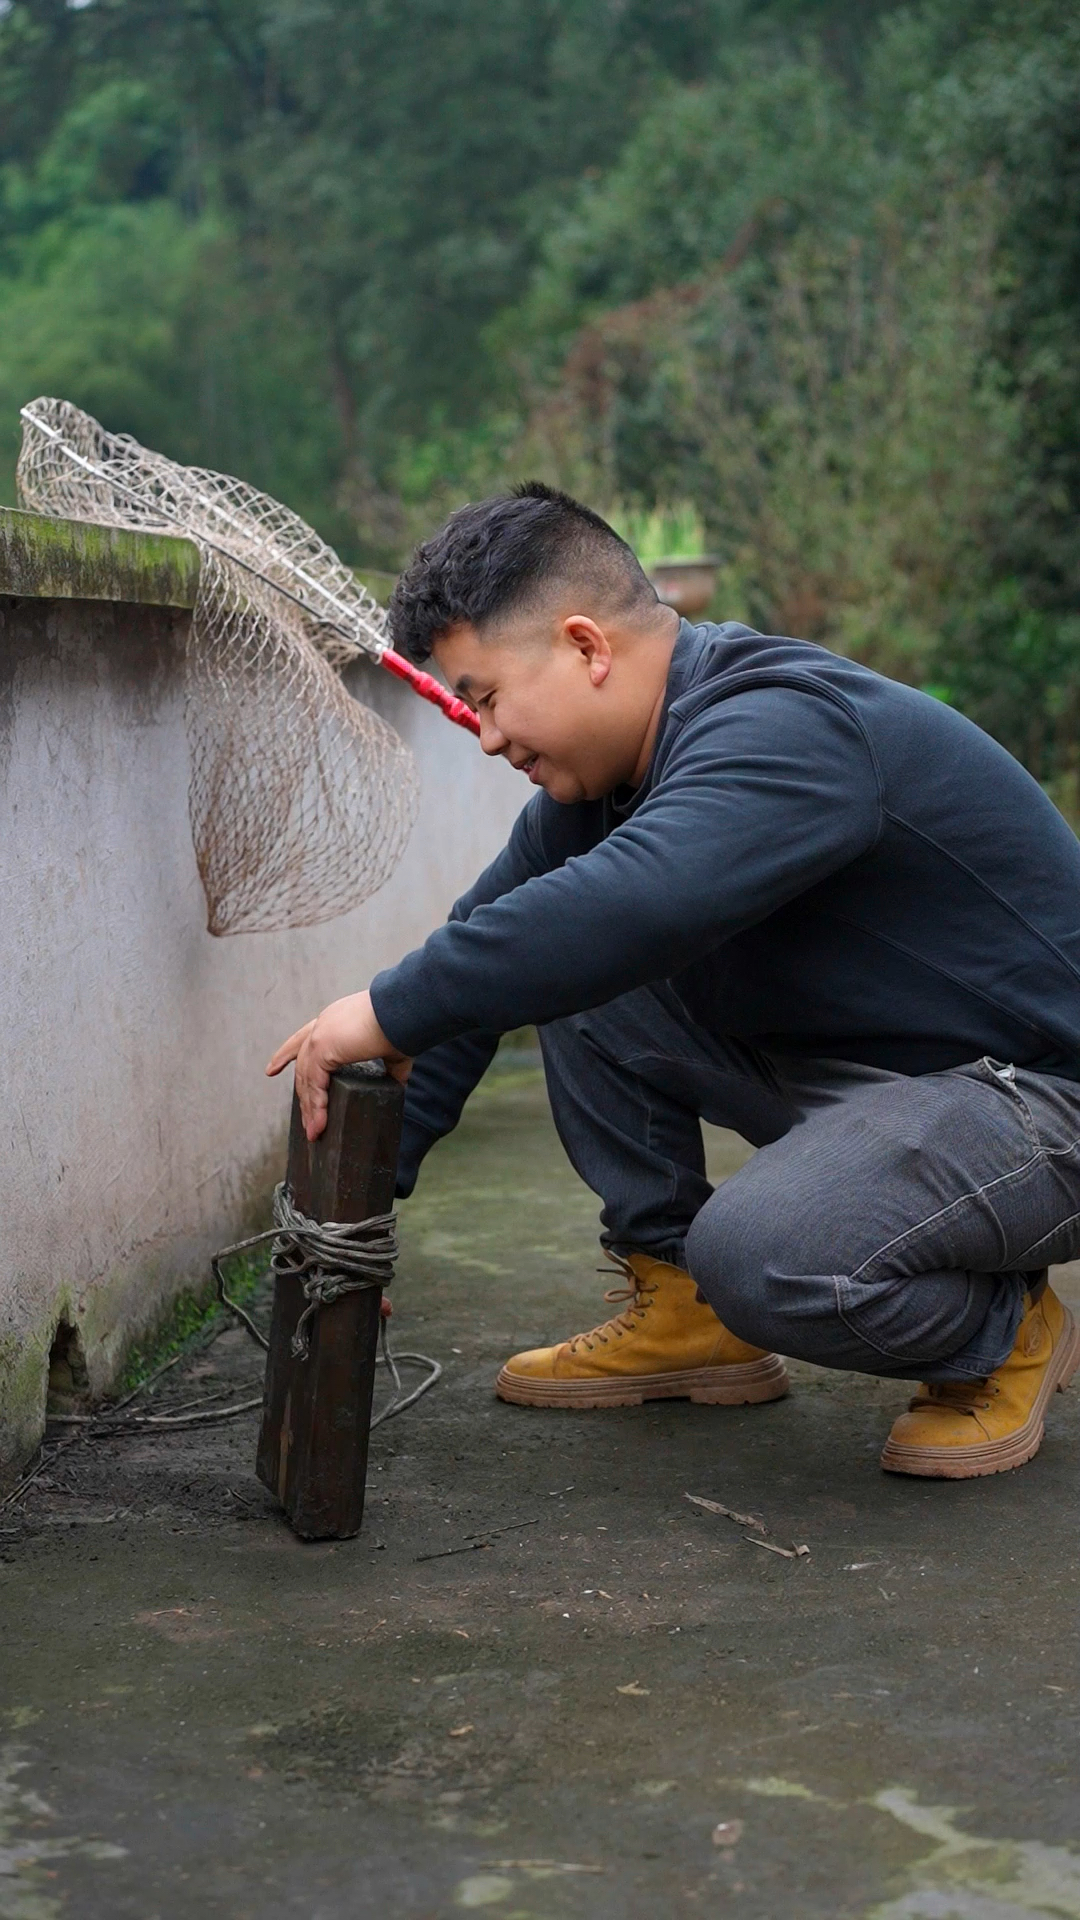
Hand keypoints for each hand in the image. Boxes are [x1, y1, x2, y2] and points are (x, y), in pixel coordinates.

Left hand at [266, 990, 411, 1139]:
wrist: (405, 1011)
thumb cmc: (404, 1023)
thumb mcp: (393, 1049)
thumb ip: (392, 1067)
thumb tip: (398, 1084)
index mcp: (336, 1020)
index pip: (304, 1038)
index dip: (286, 1055)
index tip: (272, 1069)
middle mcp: (323, 1025)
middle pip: (302, 1064)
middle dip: (302, 1094)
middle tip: (305, 1120)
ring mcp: (320, 1036)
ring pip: (307, 1078)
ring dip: (310, 1108)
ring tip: (314, 1132)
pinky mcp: (323, 1048)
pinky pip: (314, 1085)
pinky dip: (317, 1106)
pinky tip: (320, 1124)